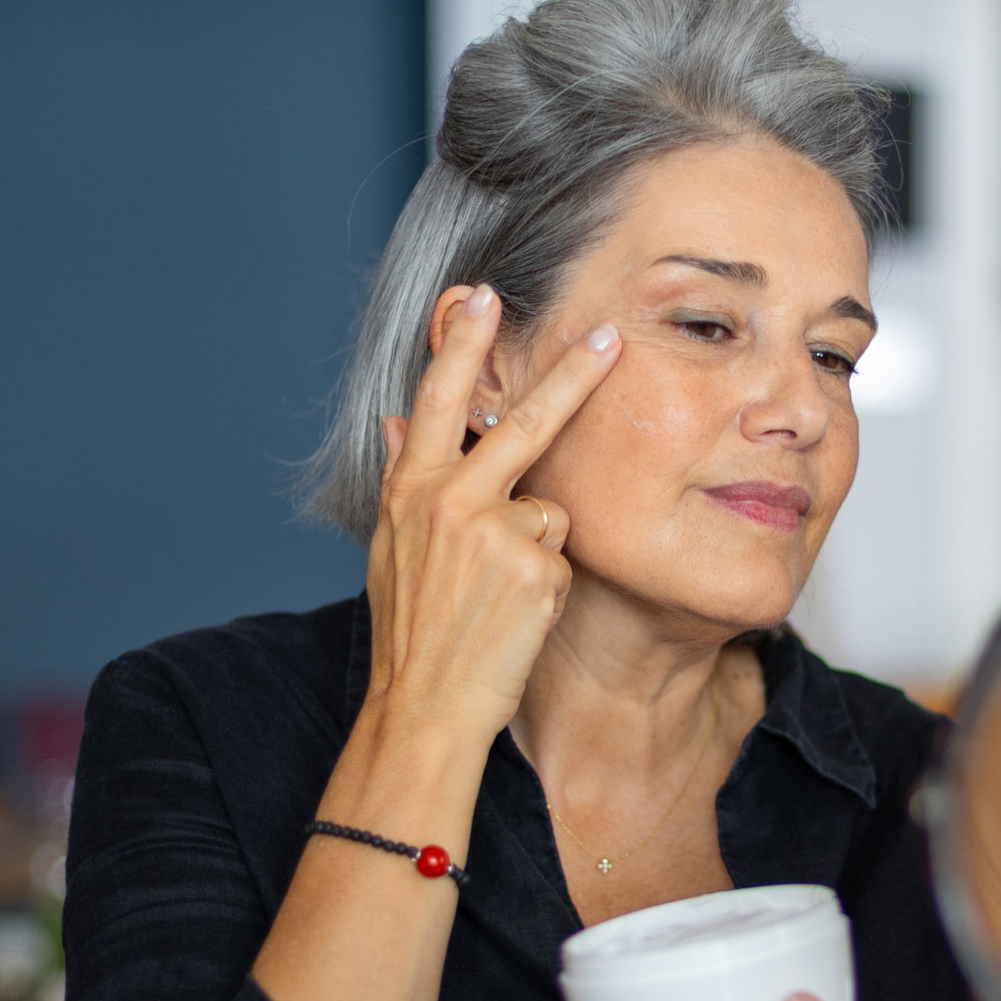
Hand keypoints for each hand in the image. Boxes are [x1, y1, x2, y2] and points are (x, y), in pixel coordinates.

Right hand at [365, 286, 618, 738]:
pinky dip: (550, 584)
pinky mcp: (535, 566)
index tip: (484, 296)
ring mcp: (494, 531)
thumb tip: (395, 421)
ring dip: (539, 547)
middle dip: (571, 374)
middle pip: (523, 421)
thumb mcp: (390, 548)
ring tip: (500, 595)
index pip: (438, 399)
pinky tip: (518, 614)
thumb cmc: (411, 630)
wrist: (423, 704)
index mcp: (411, 490)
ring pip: (550, 508)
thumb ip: (404, 479)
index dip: (462, 345)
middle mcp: (450, 500)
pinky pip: (563, 555)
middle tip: (609, 334)